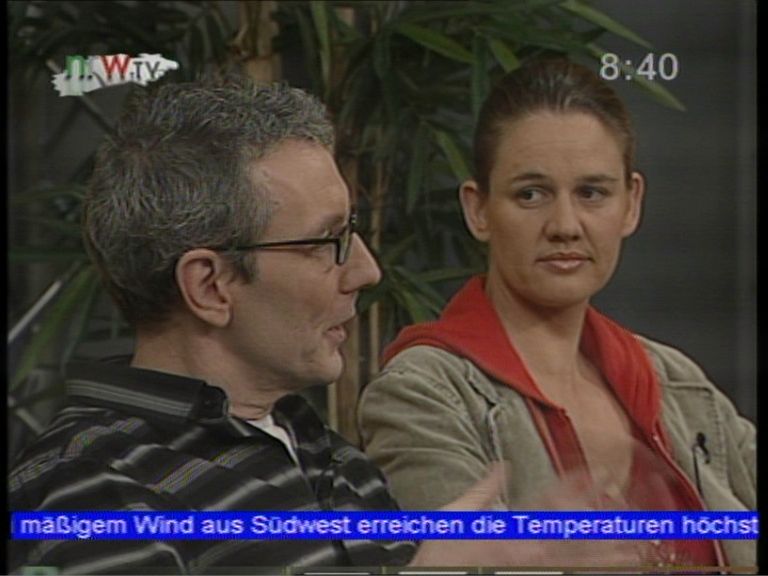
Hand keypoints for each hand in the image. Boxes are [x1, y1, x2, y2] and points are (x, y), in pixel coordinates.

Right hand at [408, 464, 646, 567]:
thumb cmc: (443, 554)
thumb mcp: (457, 515)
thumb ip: (484, 488)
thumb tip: (501, 465)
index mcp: (511, 528)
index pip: (551, 502)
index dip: (578, 488)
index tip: (599, 476)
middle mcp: (528, 551)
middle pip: (576, 537)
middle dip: (607, 526)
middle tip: (637, 518)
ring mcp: (533, 571)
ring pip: (578, 564)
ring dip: (608, 556)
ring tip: (638, 550)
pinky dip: (588, 572)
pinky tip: (609, 568)